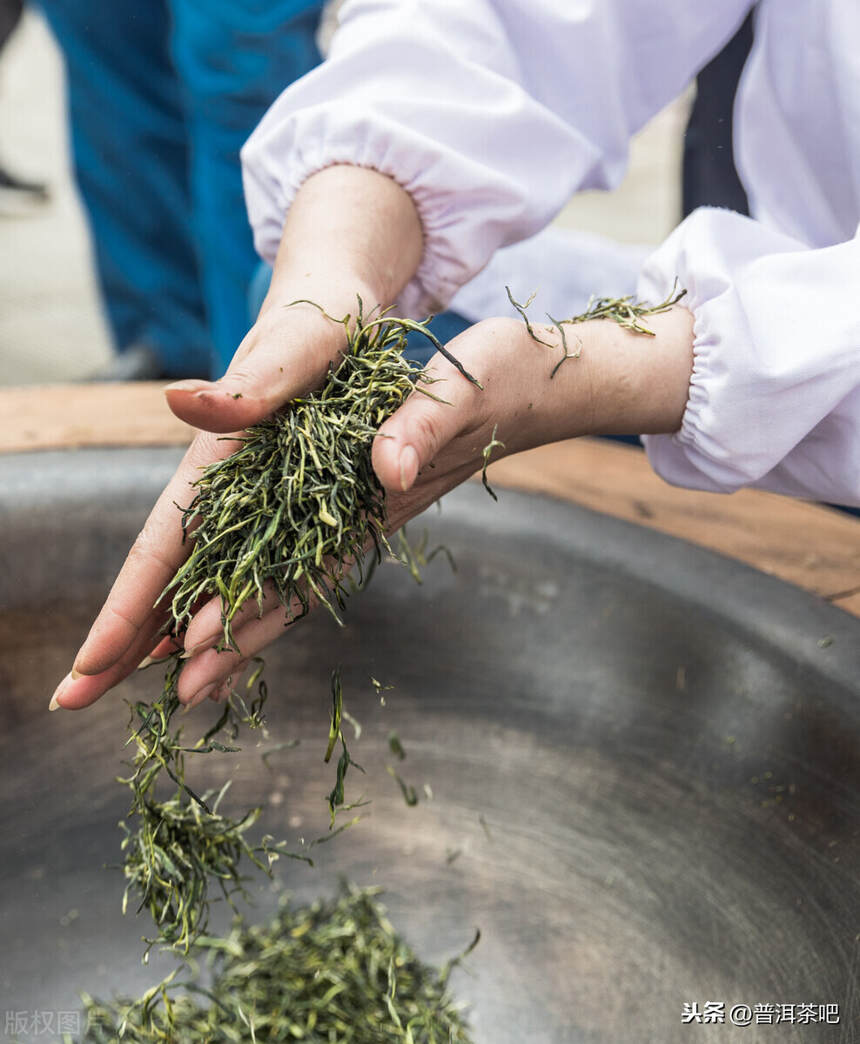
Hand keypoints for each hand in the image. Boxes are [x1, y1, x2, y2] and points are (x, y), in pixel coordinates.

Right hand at [50, 165, 423, 710]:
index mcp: (218, 458)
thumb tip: (182, 401)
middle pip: (167, 573)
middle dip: (123, 636)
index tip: (92, 666)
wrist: (343, 305)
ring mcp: (253, 498)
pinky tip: (209, 641)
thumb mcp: (298, 348)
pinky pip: (251, 568)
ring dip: (167, 635)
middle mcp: (226, 486)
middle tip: (76, 700)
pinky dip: (228, 608)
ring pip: (202, 579)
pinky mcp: (284, 502)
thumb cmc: (322, 321)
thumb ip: (252, 382)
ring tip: (138, 691)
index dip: (127, 606)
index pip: (161, 543)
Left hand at [126, 305, 692, 707]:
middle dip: (232, 642)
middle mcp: (365, 514)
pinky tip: (252, 601)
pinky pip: (315, 551)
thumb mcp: (461, 391)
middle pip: (290, 591)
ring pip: (298, 579)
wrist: (544, 384)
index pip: (301, 566)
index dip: (248, 606)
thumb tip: (388, 470)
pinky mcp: (373, 494)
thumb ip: (421, 429)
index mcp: (374, 494)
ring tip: (196, 671)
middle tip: (172, 693)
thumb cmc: (506, 379)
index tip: (190, 651)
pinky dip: (277, 583)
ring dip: (248, 625)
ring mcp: (369, 509)